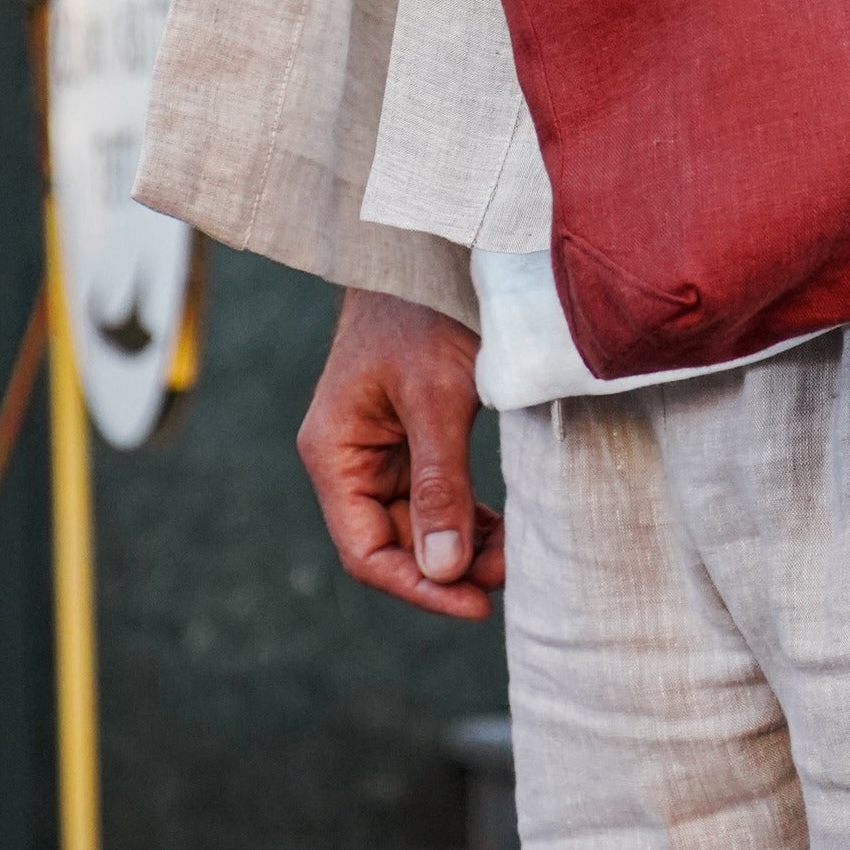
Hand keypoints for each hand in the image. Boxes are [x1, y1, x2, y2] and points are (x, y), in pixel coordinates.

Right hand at [297, 286, 502, 617]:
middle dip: (450, 565)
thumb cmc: (425, 310)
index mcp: (333, 452)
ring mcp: (381, 448)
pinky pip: (436, 495)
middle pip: (395, 542)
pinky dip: (469, 515)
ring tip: (516, 553)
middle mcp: (349, 458)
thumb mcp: (437, 397)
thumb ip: (441, 484)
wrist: (433, 245)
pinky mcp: (413, 435)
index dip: (418, 587)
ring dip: (464, 544)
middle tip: (511, 573)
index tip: (473, 604)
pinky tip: (506, 527)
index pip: (366, 550)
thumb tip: (445, 570)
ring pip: (421, 523)